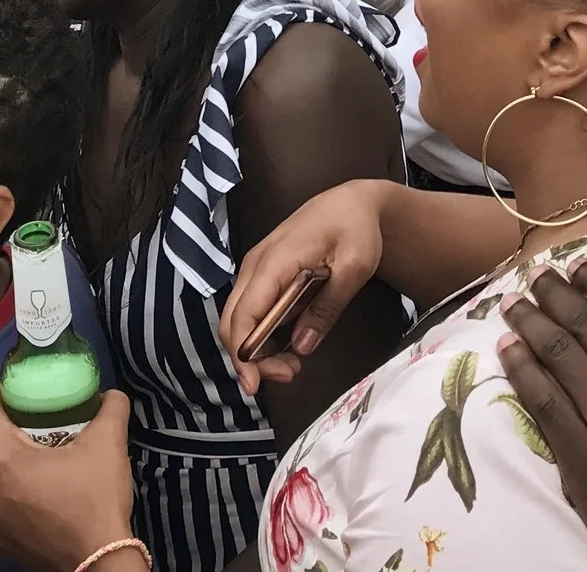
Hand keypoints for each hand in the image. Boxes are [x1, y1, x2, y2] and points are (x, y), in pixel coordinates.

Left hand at [0, 386, 135, 569]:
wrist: (96, 562)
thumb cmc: (94, 498)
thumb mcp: (109, 442)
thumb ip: (109, 407)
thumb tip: (109, 394)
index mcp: (0, 455)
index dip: (2, 388)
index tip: (24, 387)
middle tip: (25, 421)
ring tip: (15, 453)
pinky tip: (22, 487)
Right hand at [221, 180, 387, 395]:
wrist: (351, 203)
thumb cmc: (355, 229)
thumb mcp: (355, 266)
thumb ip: (328, 307)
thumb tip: (301, 347)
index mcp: (275, 261)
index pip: (244, 314)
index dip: (243, 353)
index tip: (256, 384)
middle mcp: (255, 265)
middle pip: (232, 321)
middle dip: (250, 358)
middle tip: (288, 374)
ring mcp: (256, 269)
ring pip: (238, 318)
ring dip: (255, 349)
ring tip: (292, 365)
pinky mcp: (263, 275)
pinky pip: (249, 310)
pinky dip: (260, 335)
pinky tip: (286, 346)